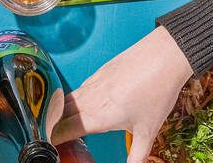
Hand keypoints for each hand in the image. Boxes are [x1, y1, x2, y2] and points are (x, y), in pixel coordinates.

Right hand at [51, 27, 191, 162]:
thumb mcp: (148, 132)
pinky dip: (72, 99)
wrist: (162, 58)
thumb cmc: (156, 92)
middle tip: (53, 137)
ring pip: (67, 100)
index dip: (52, 140)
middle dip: (53, 127)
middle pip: (59, 115)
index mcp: (97, 117)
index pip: (63, 130)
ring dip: (60, 113)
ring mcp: (92, 83)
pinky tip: (81, 104)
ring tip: (61, 123)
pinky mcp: (98, 72)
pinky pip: (78, 89)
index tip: (50, 146)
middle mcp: (89, 99)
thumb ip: (136, 156)